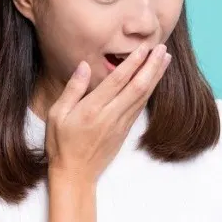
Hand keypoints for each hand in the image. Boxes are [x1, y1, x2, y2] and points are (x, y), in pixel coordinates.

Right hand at [46, 43, 169, 183]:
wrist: (75, 174)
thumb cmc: (61, 143)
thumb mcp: (57, 114)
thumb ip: (73, 89)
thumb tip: (83, 65)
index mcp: (93, 109)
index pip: (118, 81)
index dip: (134, 62)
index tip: (144, 47)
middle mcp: (111, 115)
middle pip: (138, 87)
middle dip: (152, 66)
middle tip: (162, 48)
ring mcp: (121, 124)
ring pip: (143, 96)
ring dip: (156, 76)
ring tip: (165, 59)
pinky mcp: (125, 130)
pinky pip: (140, 106)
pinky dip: (150, 91)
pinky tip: (155, 80)